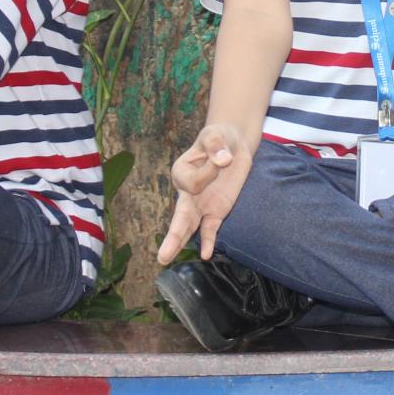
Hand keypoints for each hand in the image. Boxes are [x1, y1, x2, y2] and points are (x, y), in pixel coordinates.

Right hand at [156, 124, 252, 263]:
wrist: (232, 146)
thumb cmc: (219, 139)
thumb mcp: (215, 134)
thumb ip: (216, 145)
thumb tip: (224, 160)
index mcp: (181, 172)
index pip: (193, 182)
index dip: (209, 172)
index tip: (222, 157)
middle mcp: (187, 193)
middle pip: (179, 216)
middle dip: (172, 236)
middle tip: (161, 257)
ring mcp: (201, 205)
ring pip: (188, 227)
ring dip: (180, 243)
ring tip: (165, 260)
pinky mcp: (216, 211)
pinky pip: (210, 228)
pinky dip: (209, 240)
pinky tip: (206, 254)